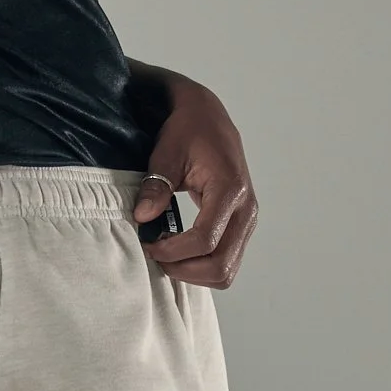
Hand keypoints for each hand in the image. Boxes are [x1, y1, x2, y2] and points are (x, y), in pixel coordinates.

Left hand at [131, 70, 258, 287]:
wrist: (208, 118)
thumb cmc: (189, 130)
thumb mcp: (167, 153)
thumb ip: (156, 185)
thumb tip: (143, 218)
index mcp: (230, 190)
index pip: (205, 239)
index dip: (173, 251)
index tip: (148, 245)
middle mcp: (246, 210)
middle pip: (221, 265)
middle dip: (184, 270)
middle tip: (156, 257)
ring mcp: (247, 220)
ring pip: (227, 270)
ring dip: (194, 273)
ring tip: (167, 256)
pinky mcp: (242, 226)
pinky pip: (227, 261)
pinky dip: (202, 266)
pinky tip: (180, 252)